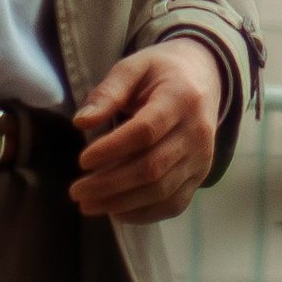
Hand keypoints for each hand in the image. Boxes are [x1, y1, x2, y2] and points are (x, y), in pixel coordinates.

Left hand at [70, 39, 225, 221]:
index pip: (146, 131)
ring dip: (121, 203)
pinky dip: (143, 214)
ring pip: (161, 191)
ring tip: (88, 204)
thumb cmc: (163, 71)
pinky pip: (173, 204)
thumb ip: (108, 91)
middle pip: (152, 168)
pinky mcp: (200, 175)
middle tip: (76, 191)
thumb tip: (81, 122)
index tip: (82, 161)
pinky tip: (116, 211)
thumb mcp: (134, 67)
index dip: (112, 150)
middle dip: (110, 184)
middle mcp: (197, 132)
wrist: (205, 76)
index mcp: (181, 98)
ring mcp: (202, 158)